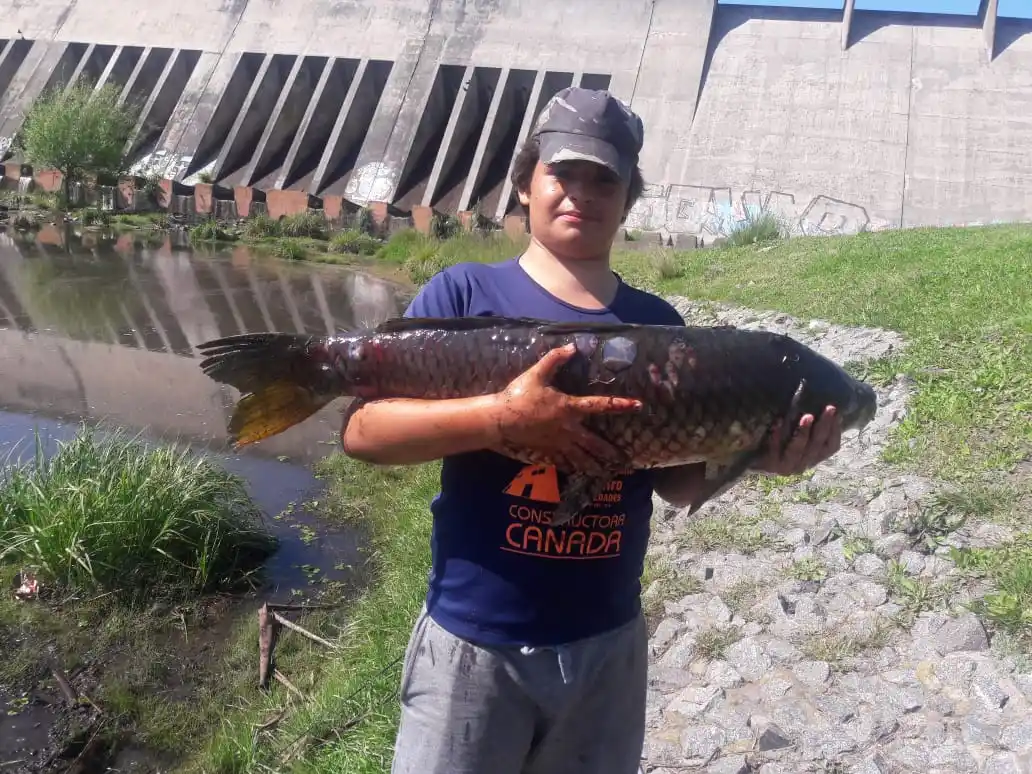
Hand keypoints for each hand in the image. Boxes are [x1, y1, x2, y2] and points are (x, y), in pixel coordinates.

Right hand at [488, 343, 641, 474]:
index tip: (638, 406)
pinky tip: (579, 472)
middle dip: (611, 453)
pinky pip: (562, 462)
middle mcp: (567, 428)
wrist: (500, 419)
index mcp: (569, 408)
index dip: (620, 405)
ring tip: (608, 473)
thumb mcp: (537, 373)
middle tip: (626, 462)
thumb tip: (573, 347)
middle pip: (595, 444)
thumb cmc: (519, 395)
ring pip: (581, 458)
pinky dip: (572, 467)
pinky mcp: (546, 451)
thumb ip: (555, 359)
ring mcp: (557, 443)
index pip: (600, 405)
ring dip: (595, 466)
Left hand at [754, 405, 841, 475]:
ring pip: (798, 450)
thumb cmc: (779, 444)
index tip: (837, 412)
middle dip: (824, 426)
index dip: (836, 430)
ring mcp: (787, 467)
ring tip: (807, 416)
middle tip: (829, 408)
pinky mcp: (770, 465)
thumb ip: (810, 428)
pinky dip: (777, 435)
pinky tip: (778, 421)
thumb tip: (824, 405)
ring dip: (803, 432)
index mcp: (813, 458)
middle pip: (816, 446)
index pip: (831, 447)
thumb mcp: (798, 437)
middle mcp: (803, 465)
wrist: (753, 461)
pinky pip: (775, 449)